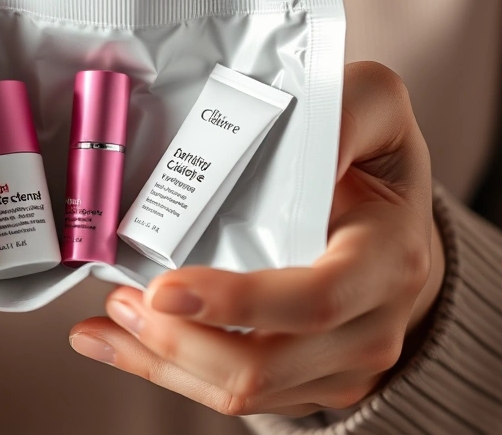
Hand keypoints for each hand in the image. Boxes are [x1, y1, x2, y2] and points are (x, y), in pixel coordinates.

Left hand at [70, 61, 443, 415]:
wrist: (395, 223)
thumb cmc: (371, 160)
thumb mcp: (374, 105)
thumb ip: (344, 107)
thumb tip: (292, 131)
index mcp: (386, 261)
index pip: (314, 300)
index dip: (237, 304)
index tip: (164, 289)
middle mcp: (371, 327)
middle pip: (264, 364)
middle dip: (177, 342)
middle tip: (118, 299)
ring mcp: (342, 367)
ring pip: (242, 392)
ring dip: (161, 364)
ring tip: (106, 324)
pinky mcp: (309, 386)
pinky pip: (233, 396)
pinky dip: (169, 375)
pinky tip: (121, 346)